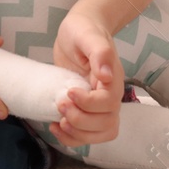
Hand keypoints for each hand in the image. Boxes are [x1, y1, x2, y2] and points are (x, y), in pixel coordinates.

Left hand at [50, 8, 124, 147]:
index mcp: (112, 80)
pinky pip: (87, 134)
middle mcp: (109, 96)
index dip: (88, 104)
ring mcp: (99, 105)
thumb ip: (99, 52)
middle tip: (60, 105)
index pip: (108, 104)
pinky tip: (56, 127)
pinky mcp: (86, 110)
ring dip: (78, 134)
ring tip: (58, 123)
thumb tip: (106, 75)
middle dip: (81, 121)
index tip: (69, 92)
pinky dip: (73, 137)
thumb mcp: (88, 35)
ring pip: (100, 134)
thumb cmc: (84, 30)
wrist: (78, 31)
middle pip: (106, 123)